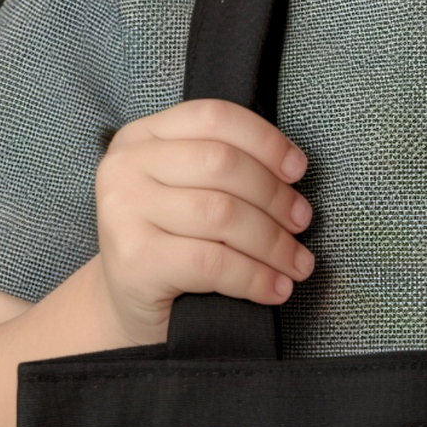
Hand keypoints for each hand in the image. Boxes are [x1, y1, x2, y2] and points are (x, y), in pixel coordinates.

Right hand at [95, 99, 314, 343]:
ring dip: (273, 243)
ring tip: (298, 264)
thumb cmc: (168, 250)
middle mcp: (126, 166)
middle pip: (222, 164)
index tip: (298, 170)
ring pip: (223, 214)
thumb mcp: (184, 195)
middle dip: (274, 196)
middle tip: (301, 223)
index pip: (214, 118)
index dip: (265, 141)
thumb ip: (220, 172)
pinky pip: (214, 262)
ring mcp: (124, 211)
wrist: (126, 308)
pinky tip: (275, 289)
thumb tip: (290, 177)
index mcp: (142, 138)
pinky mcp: (136, 259)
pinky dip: (254, 278)